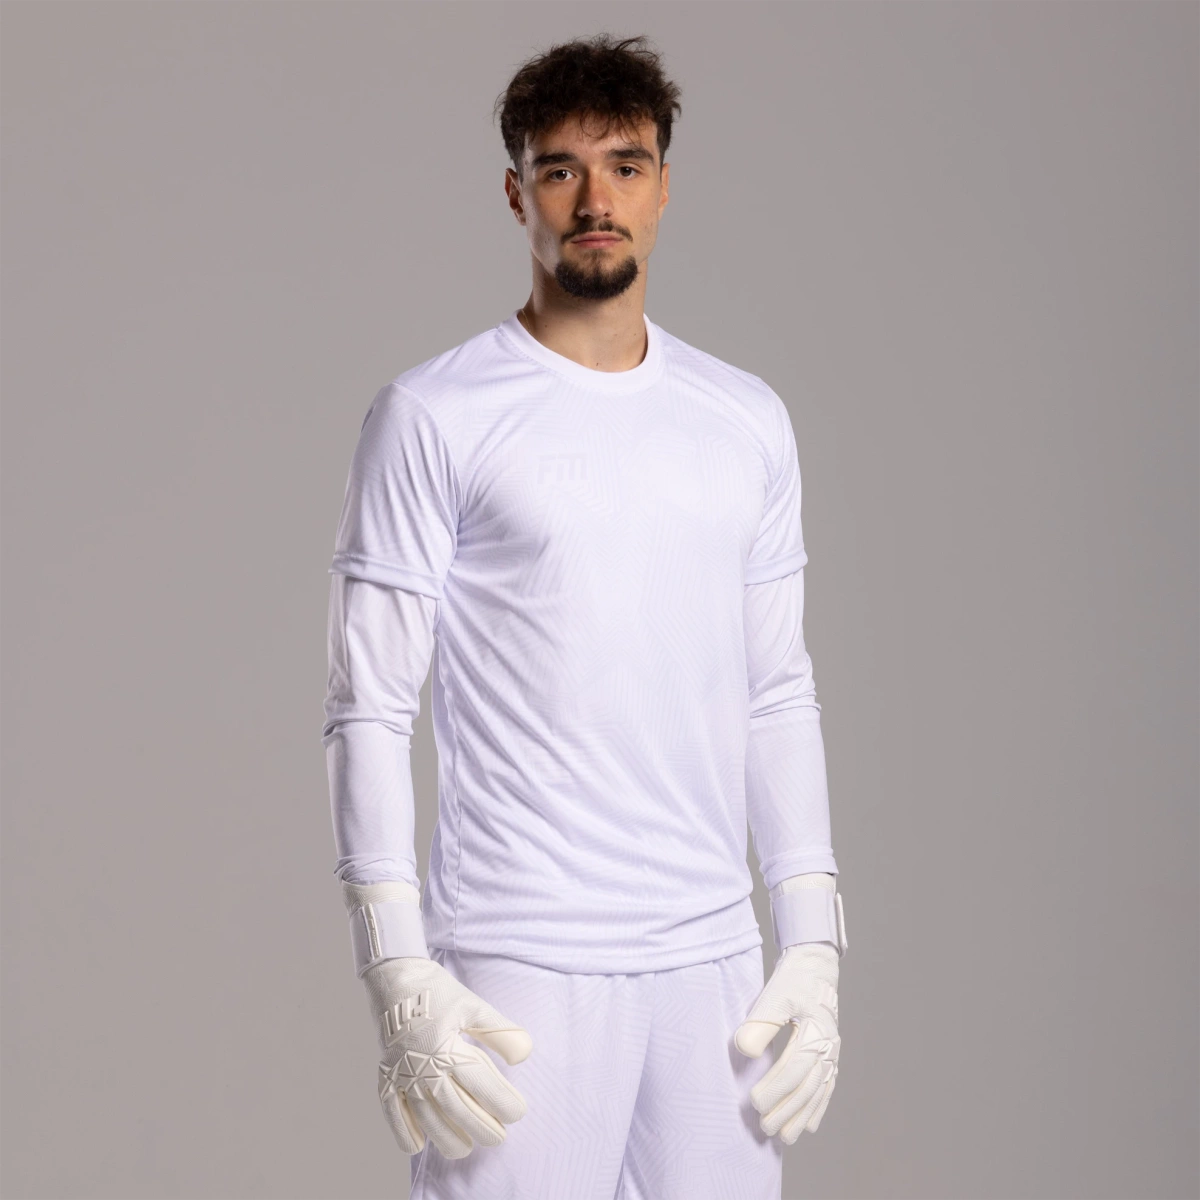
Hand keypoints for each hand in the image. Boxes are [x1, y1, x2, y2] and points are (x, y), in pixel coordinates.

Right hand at [362, 956, 532, 1158]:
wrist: (395, 976)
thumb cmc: (438, 991)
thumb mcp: (474, 1005)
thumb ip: (500, 1032)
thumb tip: (525, 1055)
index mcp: (447, 1046)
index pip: (481, 1084)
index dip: (503, 1102)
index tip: (518, 1113)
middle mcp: (424, 1065)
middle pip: (456, 1108)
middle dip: (481, 1127)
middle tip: (499, 1138)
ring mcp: (402, 1074)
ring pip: (426, 1117)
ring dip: (446, 1137)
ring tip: (464, 1148)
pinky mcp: (386, 1076)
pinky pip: (392, 1112)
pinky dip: (403, 1132)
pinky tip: (418, 1145)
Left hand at [733, 942, 840, 1142]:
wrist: (815, 967)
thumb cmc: (792, 981)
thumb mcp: (774, 996)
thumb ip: (761, 1024)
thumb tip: (745, 1051)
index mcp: (816, 1032)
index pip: (794, 1069)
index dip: (775, 1089)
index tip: (754, 1103)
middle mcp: (829, 1046)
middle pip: (807, 1086)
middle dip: (787, 1110)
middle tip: (765, 1128)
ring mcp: (832, 1052)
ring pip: (818, 1091)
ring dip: (802, 1116)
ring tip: (786, 1138)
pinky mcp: (830, 1054)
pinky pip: (827, 1087)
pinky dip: (818, 1107)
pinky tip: (809, 1125)